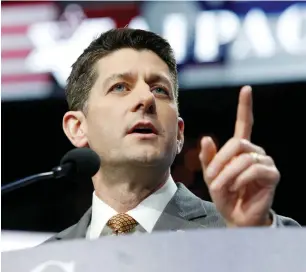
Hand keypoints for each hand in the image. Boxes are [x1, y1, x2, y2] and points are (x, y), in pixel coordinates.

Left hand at [199, 86, 279, 226]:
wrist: (236, 216)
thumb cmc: (224, 194)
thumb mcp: (211, 175)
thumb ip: (208, 157)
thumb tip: (206, 138)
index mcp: (240, 149)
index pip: (244, 123)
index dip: (245, 106)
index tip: (246, 89)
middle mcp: (254, 151)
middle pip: (236, 142)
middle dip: (220, 161)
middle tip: (212, 178)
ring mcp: (265, 162)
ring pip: (243, 157)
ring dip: (227, 174)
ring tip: (223, 187)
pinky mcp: (272, 174)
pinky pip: (254, 169)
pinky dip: (240, 179)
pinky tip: (237, 188)